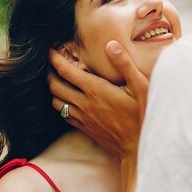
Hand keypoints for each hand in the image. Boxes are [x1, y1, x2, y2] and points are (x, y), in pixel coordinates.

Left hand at [48, 41, 148, 158]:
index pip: (66, 72)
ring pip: (56, 102)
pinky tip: (67, 100)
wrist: (139, 147)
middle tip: (51, 64)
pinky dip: (61, 104)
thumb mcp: (140, 86)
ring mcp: (83, 118)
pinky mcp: (85, 128)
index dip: (55, 59)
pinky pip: (64, 115)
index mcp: (95, 90)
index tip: (50, 51)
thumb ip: (124, 64)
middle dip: (50, 73)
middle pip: (55, 86)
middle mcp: (84, 104)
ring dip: (54, 90)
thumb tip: (111, 44)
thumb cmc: (142, 115)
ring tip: (57, 80)